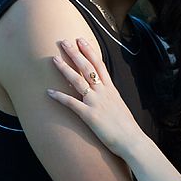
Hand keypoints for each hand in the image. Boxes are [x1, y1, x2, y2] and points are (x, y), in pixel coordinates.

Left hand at [47, 38, 142, 158]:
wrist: (132, 141)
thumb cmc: (127, 128)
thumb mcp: (120, 107)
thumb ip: (111, 99)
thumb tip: (105, 95)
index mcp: (111, 90)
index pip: (99, 65)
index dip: (89, 51)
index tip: (81, 40)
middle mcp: (104, 93)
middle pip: (87, 68)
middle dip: (75, 53)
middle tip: (64, 41)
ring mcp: (96, 103)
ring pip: (78, 81)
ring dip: (65, 69)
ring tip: (54, 59)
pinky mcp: (90, 115)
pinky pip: (72, 103)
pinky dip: (59, 97)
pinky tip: (48, 92)